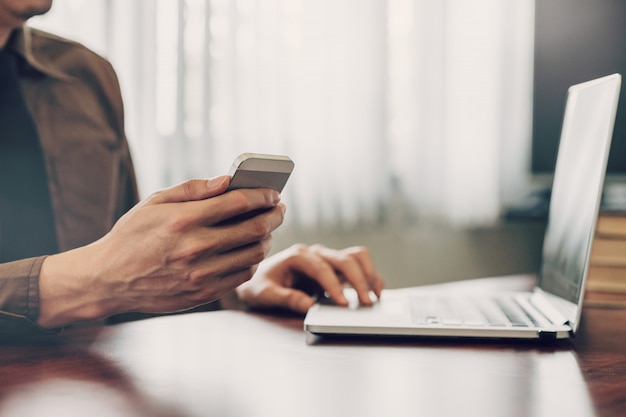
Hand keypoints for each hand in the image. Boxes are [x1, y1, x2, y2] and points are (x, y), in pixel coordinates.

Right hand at [38, 176, 285, 327]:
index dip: (263, 196)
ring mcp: (201, 274)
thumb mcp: (153, 203)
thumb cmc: (131, 236)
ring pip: (253, 254)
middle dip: (274, 215)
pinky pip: (241, 275)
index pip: (239, 203)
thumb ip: (192, 189)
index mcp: (184, 220)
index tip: (273, 193)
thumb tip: (226, 181)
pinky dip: (252, 260)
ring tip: (266, 229)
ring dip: (267, 238)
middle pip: (254, 229)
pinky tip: (249, 250)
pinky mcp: (203, 294)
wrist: (108, 280)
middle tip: (279, 209)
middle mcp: (196, 248)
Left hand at [236, 244, 383, 313]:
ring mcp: (327, 258)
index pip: (321, 268)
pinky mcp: (334, 267)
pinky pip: (358, 264)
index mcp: (297, 256)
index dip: (334, 286)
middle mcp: (315, 253)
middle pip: (344, 259)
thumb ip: (286, 299)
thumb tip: (308, 305)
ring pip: (355, 256)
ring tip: (373, 296)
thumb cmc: (260, 286)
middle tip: (365, 303)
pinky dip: (369, 275)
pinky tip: (375, 291)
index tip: (344, 304)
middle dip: (357, 280)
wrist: (258, 279)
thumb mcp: (265, 295)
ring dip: (367, 274)